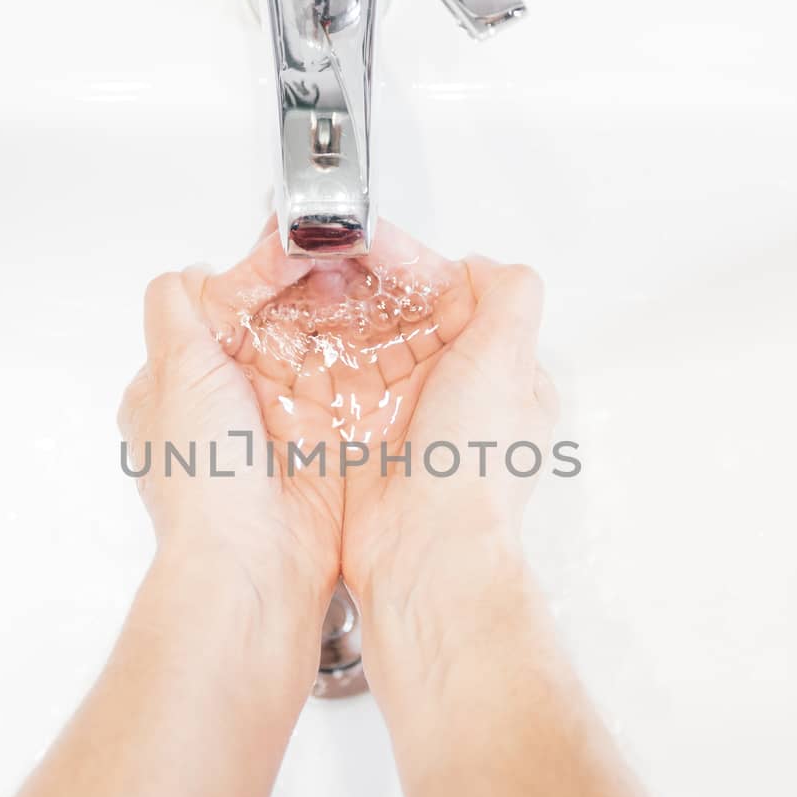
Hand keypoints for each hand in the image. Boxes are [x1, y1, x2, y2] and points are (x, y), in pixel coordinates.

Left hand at [116, 223, 343, 688]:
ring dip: (341, 312)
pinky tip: (386, 321)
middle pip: (273, 322)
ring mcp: (280, 421)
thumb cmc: (204, 483)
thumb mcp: (173, 373)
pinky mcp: (326, 439)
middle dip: (306, 288)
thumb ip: (176, 313)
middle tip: (339, 255)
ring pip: (315, 345)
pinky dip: (369, 352)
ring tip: (367, 275)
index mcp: (179, 387)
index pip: (220, 308)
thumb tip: (188, 275)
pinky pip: (351, 382)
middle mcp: (230, 403)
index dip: (254, 275)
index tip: (288, 249)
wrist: (256, 564)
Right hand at [333, 230, 557, 688]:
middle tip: (322, 251)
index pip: (449, 295)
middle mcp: (449, 393)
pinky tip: (287, 328)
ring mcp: (402, 415)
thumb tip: (489, 265)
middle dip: (360, 280)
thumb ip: (509, 300)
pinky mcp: (359, 437)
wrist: (424, 555)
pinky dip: (308, 353)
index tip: (372, 240)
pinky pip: (330, 382)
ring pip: (360, 341)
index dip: (409, 263)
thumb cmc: (470, 473)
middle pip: (399, 313)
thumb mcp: (507, 363)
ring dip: (329, 309)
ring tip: (297, 278)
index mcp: (494, 372)